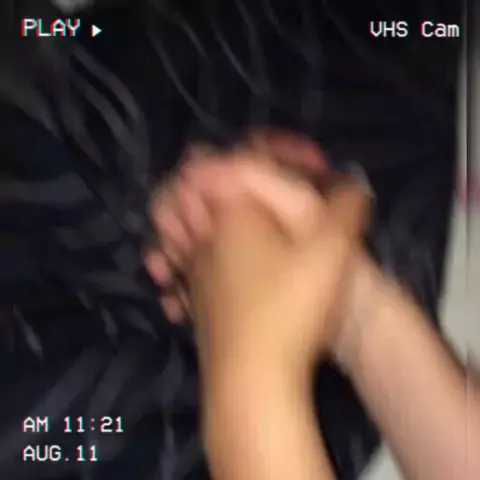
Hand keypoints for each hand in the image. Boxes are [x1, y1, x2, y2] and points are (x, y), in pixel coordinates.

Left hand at [149, 152, 370, 374]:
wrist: (253, 376)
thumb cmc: (291, 306)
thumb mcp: (332, 252)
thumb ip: (346, 208)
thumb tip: (353, 184)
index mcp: (232, 211)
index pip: (239, 159)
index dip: (276, 152)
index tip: (310, 167)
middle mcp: (203, 234)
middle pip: (195, 185)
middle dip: (222, 177)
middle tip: (254, 187)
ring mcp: (190, 268)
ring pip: (178, 225)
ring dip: (196, 216)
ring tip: (221, 221)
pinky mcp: (189, 299)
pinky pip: (178, 264)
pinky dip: (185, 256)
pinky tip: (209, 269)